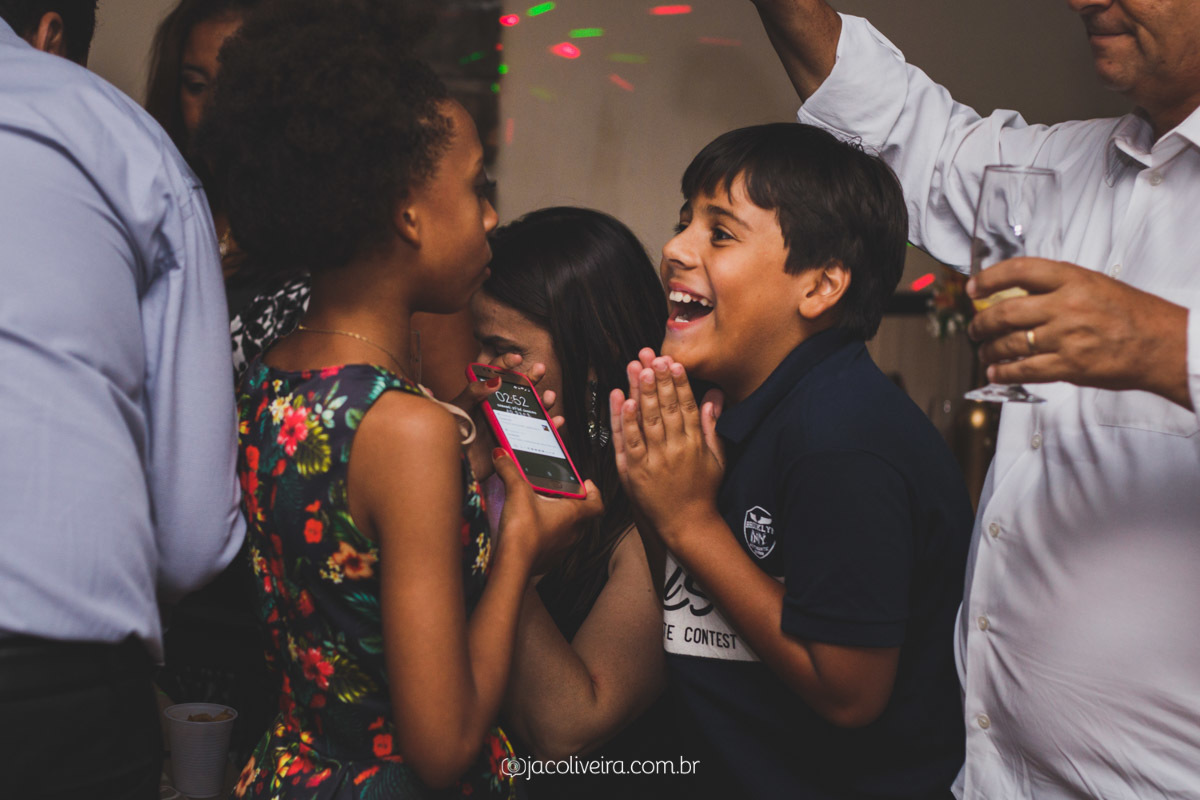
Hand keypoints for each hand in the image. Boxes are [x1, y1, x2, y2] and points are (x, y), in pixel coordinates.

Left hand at [453, 353, 562, 478]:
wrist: (455, 467)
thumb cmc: (451, 436)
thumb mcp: (459, 410)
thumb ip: (474, 393)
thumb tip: (495, 380)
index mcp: (481, 397)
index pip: (495, 374)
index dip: (506, 363)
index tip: (516, 358)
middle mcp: (496, 409)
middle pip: (518, 390)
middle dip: (531, 378)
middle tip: (540, 368)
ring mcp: (507, 426)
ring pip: (530, 410)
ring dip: (543, 402)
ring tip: (549, 396)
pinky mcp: (515, 443)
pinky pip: (536, 433)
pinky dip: (549, 427)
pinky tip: (556, 421)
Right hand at [491, 448, 602, 575]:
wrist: (512, 564)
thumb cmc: (523, 530)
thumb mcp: (516, 491)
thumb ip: (510, 470)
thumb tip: (501, 455)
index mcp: (574, 514)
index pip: (597, 503)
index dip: (595, 492)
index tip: (586, 484)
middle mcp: (573, 533)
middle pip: (582, 516)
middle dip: (572, 503)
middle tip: (559, 492)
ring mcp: (562, 549)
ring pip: (568, 531)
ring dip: (559, 520)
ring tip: (543, 508)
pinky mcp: (548, 561)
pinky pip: (554, 545)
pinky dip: (547, 535)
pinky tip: (531, 528)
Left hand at [610, 350, 725, 546]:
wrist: (687, 525)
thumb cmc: (703, 491)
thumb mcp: (716, 458)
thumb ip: (713, 426)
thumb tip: (715, 396)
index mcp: (694, 444)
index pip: (687, 407)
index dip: (680, 383)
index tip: (674, 363)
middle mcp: (674, 449)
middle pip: (666, 408)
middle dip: (658, 380)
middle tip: (653, 356)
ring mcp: (653, 460)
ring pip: (646, 420)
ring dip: (640, 392)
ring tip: (637, 368)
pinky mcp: (635, 471)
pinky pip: (629, 441)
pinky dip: (625, 420)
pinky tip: (622, 400)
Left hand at [968, 258, 1192, 409]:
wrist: (1163, 345)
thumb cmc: (1133, 314)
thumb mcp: (1095, 285)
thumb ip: (1058, 288)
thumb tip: (1018, 295)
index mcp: (1073, 279)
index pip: (1020, 271)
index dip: (990, 278)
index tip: (973, 287)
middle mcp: (1066, 305)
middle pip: (1005, 312)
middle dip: (981, 323)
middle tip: (974, 328)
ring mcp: (1066, 337)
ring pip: (1010, 344)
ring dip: (989, 350)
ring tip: (984, 351)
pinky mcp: (1069, 366)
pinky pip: (1024, 370)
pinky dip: (1003, 372)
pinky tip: (995, 371)